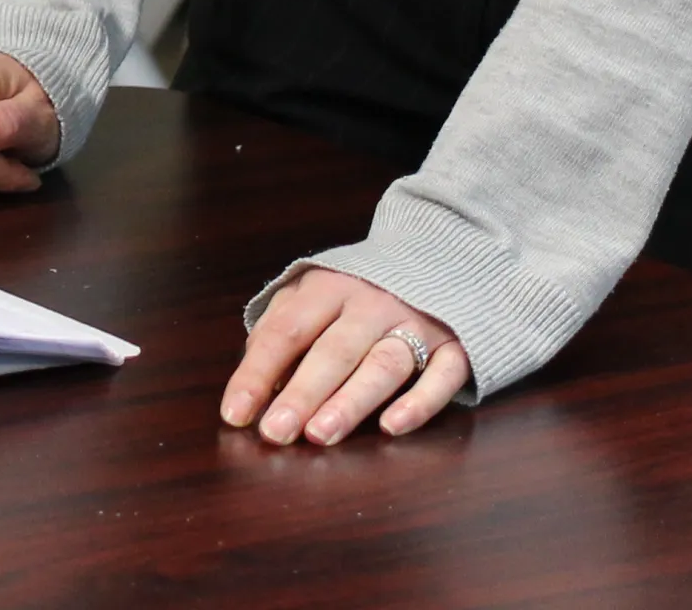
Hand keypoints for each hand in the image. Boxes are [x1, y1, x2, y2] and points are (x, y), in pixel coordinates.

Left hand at [224, 268, 468, 444]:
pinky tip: (392, 428)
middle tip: (275, 432)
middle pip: (333, 351)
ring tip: (319, 434)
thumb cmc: (360, 290)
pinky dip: (419, 403)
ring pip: (384, 365)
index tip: (235, 414)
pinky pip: (442, 377)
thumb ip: (281, 330)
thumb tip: (254, 383)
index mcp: (329, 287)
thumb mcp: (313, 295)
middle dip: (301, 393)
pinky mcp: (456, 346)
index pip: (286, 331)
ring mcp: (418, 323)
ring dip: (351, 401)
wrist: (441, 257)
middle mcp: (373, 303)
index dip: (257, 373)